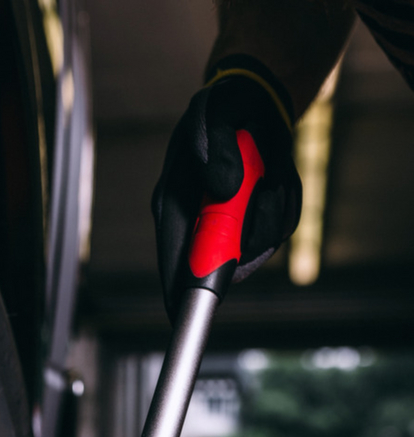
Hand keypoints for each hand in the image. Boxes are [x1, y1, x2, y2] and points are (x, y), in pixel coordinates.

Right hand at [152, 60, 301, 320]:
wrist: (253, 102)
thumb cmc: (223, 110)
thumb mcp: (212, 116)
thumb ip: (213, 149)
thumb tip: (225, 186)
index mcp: (174, 205)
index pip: (174, 259)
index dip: (179, 291)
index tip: (182, 314)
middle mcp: (196, 224)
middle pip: (224, 261)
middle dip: (252, 236)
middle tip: (267, 186)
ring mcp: (224, 227)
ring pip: (258, 244)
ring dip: (272, 211)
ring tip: (270, 170)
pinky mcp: (250, 224)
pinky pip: (275, 229)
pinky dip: (283, 203)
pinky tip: (275, 175)